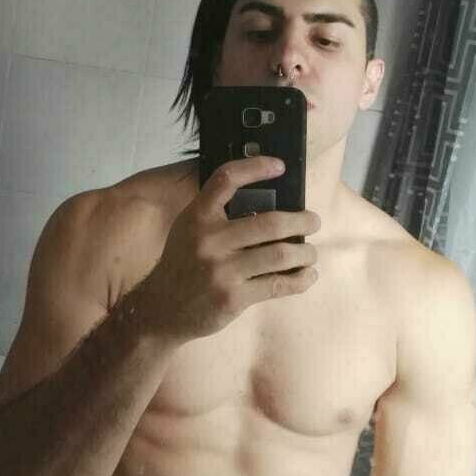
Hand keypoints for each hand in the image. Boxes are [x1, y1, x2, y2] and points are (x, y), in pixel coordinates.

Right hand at [139, 155, 319, 341]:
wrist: (162, 308)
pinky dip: (299, 280)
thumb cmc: (183, 264)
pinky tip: (307, 275)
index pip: (226, 179)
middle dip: (302, 221)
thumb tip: (269, 202)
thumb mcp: (189, 230)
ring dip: (305, 252)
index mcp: (198, 217)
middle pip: (270, 223)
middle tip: (313, 221)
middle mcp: (209, 240)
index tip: (280, 166)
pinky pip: (277, 285)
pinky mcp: (233, 297)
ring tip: (310, 252)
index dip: (256, 168)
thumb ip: (217, 214)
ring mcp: (222, 270)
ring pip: (280, 255)